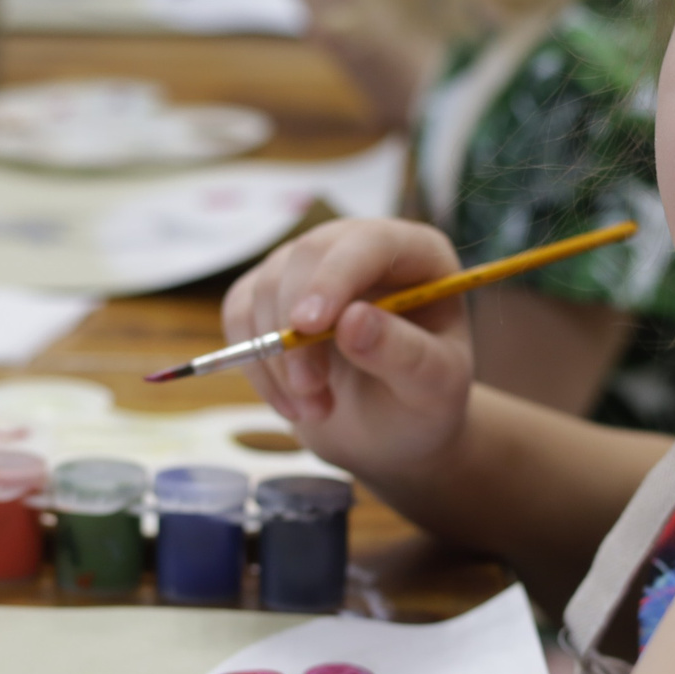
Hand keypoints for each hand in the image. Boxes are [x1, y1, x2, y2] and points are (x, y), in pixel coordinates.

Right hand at [222, 219, 475, 475]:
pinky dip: (255, 365)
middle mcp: (361, 248)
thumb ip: (406, 354)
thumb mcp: (434, 388)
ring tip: (316, 410)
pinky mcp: (273, 294)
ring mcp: (312, 268)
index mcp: (417, 255)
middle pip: (308, 256)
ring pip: (266, 286)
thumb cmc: (424, 403)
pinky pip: (240, 313)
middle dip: (299, 330)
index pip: (368, 243)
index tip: (308, 326)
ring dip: (278, 359)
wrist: (391, 430)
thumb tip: (354, 320)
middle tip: (310, 391)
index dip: (334, 278)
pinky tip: (291, 405)